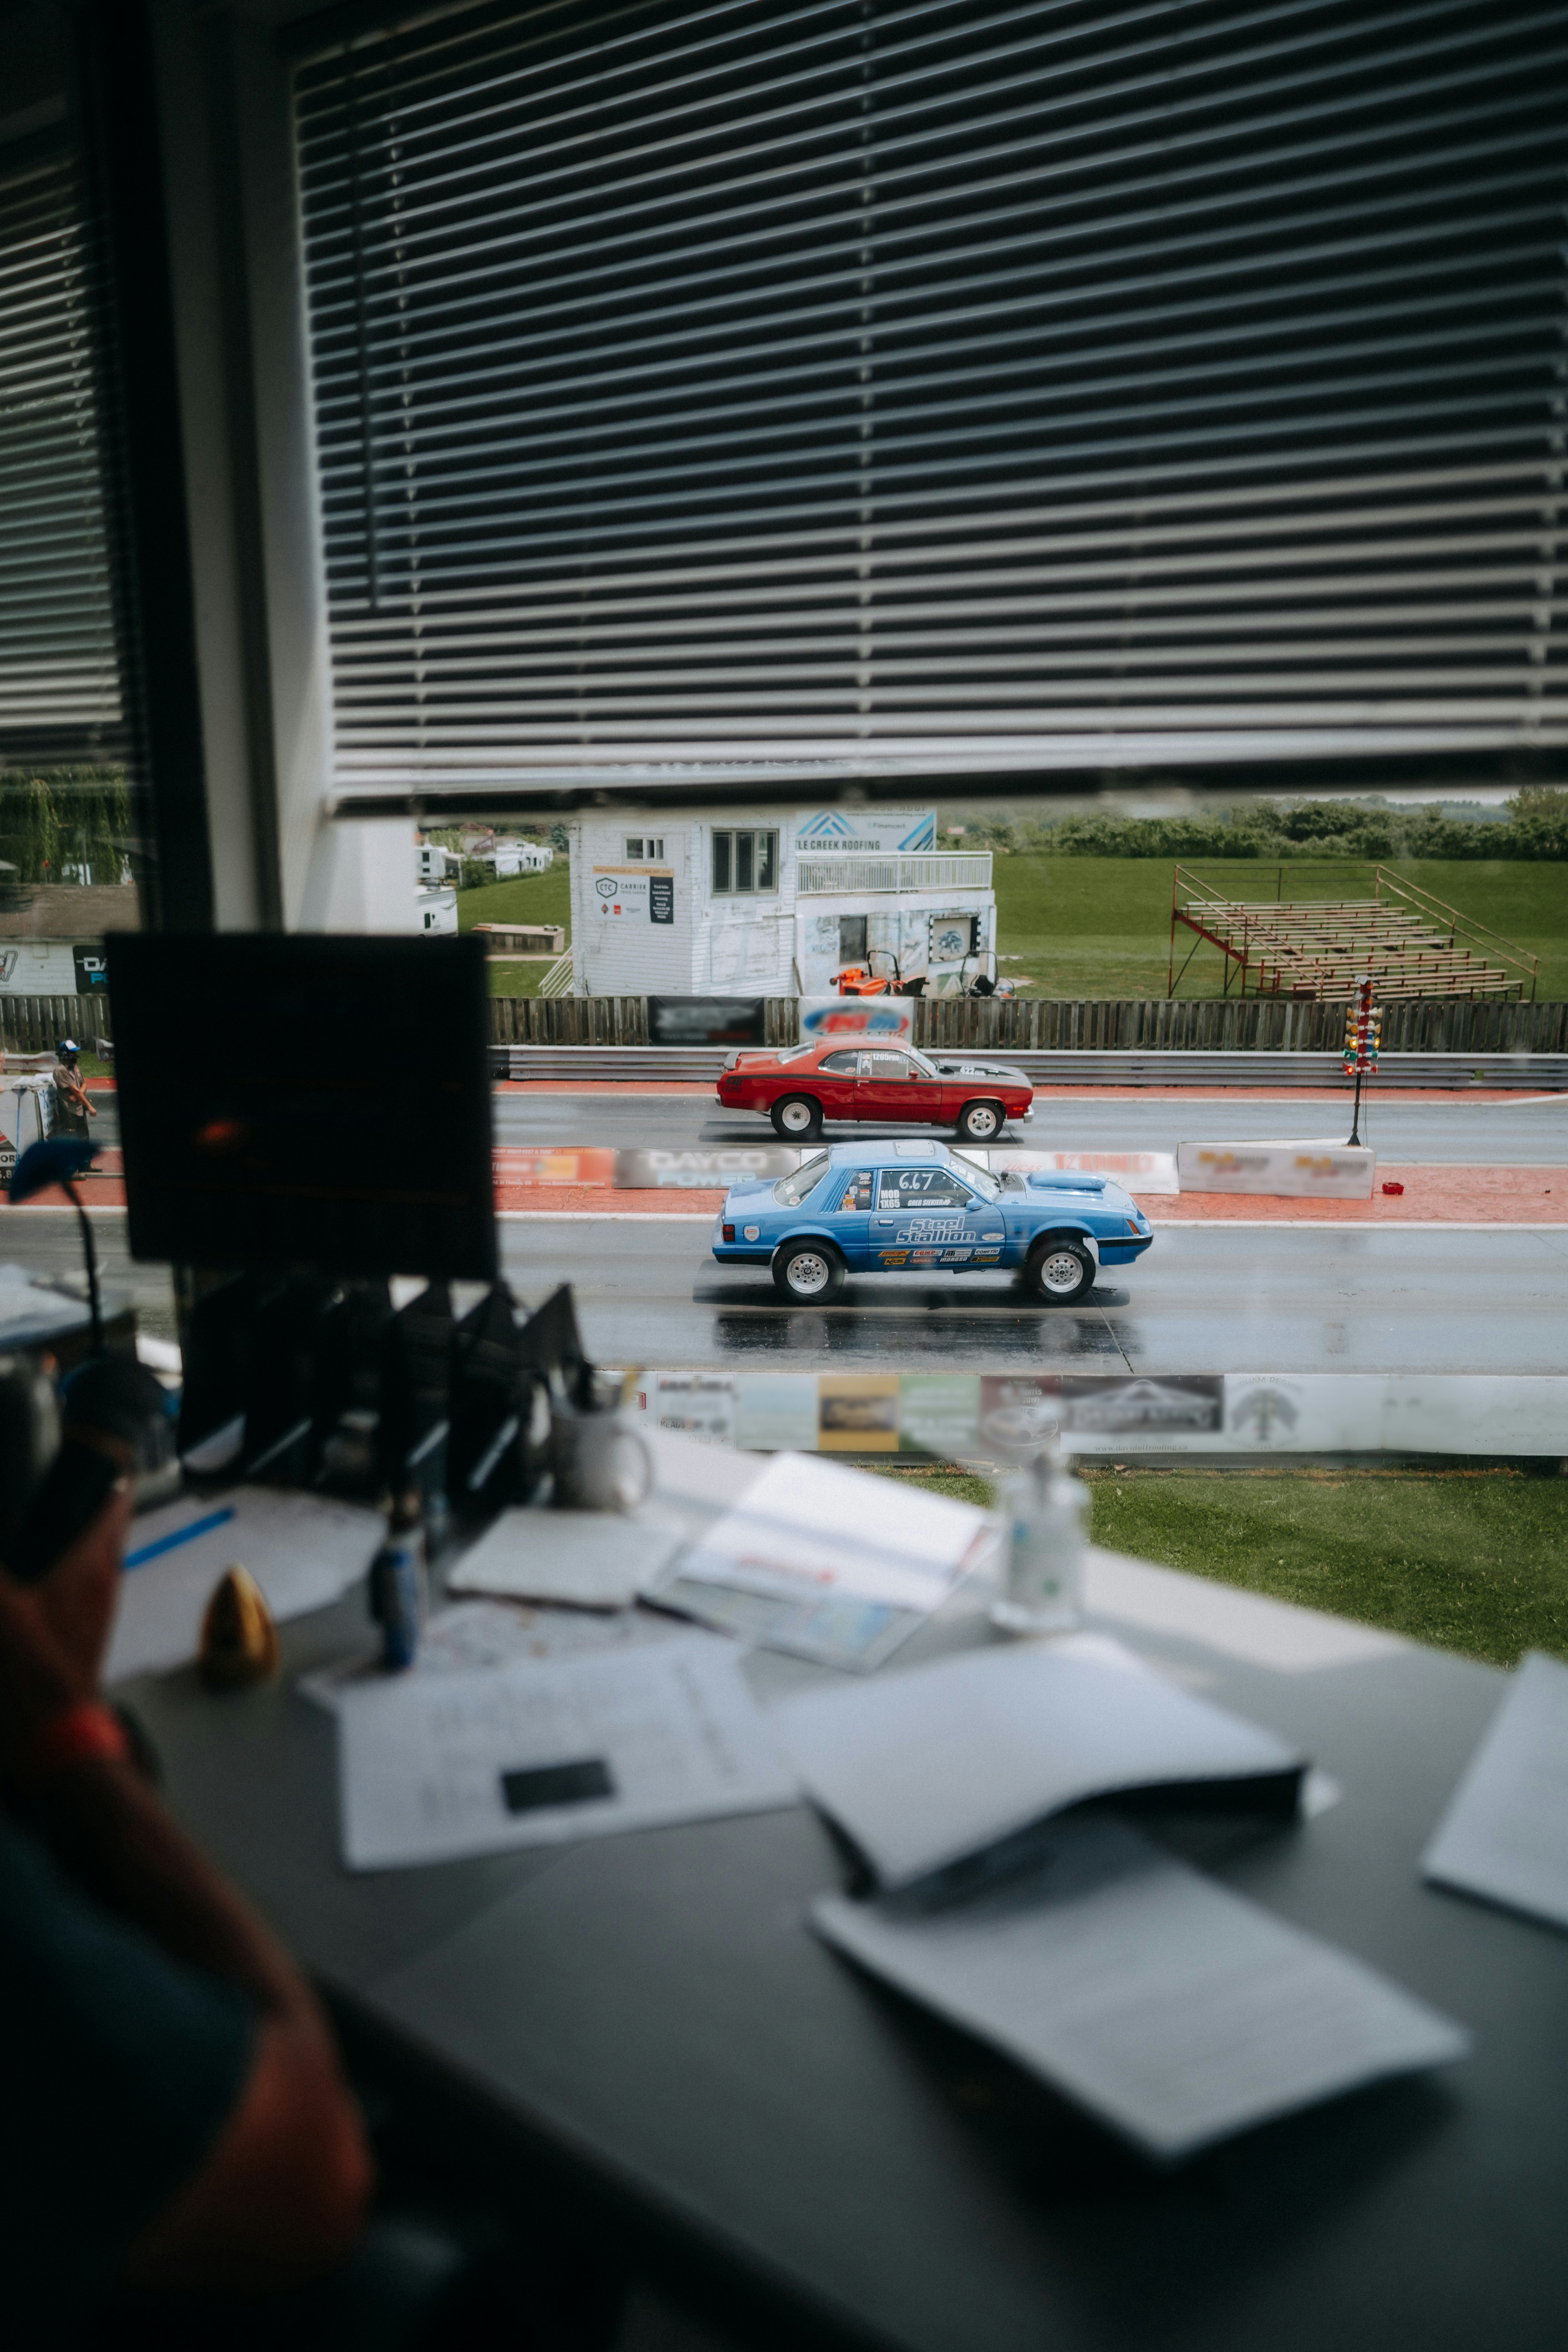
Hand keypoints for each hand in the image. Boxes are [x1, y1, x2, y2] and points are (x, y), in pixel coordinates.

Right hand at [0, 1482, 131, 1768]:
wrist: (53, 1743)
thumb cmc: (29, 1675)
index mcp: (92, 1562)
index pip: (115, 1496)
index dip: (102, 1464)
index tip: (75, 1440)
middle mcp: (103, 1580)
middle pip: (101, 1523)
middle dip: (78, 1496)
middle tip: (42, 1480)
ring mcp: (95, 1609)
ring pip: (88, 1555)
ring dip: (66, 1534)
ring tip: (30, 1521)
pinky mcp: (79, 1634)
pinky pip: (73, 1587)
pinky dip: (55, 1568)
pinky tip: (25, 1575)